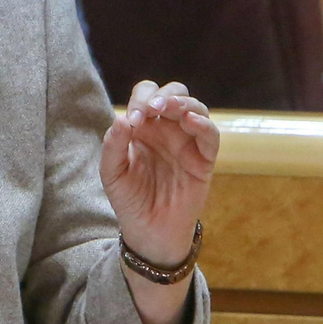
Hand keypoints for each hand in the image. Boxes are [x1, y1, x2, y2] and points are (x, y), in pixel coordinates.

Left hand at [100, 80, 218, 266]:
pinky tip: (189, 121)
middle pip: (174, 94)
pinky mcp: (204, 159)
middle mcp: (166, 129)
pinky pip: (211, 136)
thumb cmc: (129, 197)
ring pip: (195, 108)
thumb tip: (122, 119)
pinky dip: (203, 124)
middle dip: (163, 95)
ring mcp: (187, 142)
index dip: (140, 99)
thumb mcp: (112, 172)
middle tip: (151, 108)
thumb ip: (114, 145)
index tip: (133, 119)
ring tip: (168, 108)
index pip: (146, 95)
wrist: (148, 229)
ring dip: (183, 103)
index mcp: (143, 126)